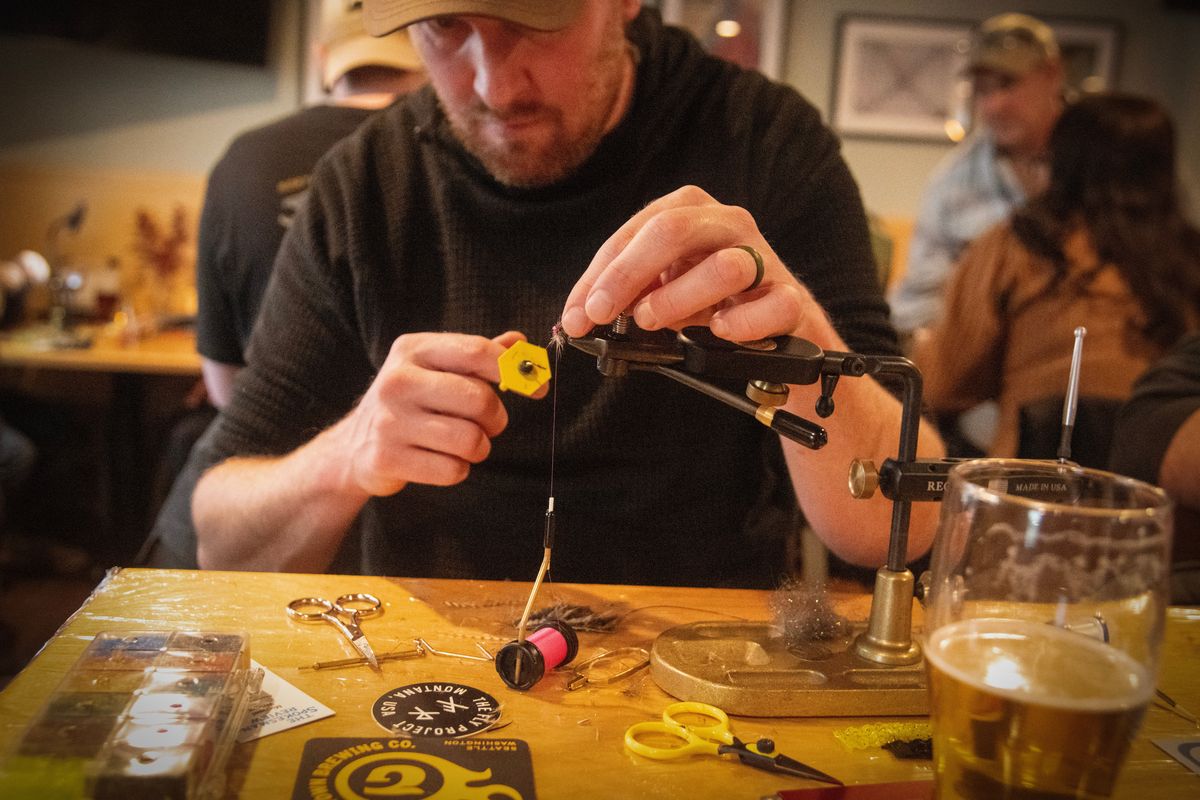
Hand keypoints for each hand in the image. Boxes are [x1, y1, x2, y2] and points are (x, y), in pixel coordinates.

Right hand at [334, 330, 537, 496]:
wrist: (355, 446)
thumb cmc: (412, 402)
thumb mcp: (437, 368)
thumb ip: (479, 356)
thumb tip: (521, 343)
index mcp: (413, 349)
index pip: (477, 351)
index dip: (514, 370)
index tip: (536, 388)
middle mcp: (397, 380)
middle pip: (479, 399)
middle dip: (496, 418)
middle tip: (490, 424)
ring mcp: (389, 420)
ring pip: (470, 439)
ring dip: (480, 447)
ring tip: (466, 444)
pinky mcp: (386, 458)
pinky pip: (452, 470)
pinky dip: (458, 470)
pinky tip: (442, 461)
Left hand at [560, 185, 816, 341]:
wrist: (775, 327)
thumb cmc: (710, 301)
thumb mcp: (663, 287)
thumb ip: (628, 293)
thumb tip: (582, 312)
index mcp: (691, 212)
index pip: (636, 231)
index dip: (599, 275)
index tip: (577, 313)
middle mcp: (728, 224)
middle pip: (672, 231)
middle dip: (627, 275)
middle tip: (601, 313)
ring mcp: (763, 259)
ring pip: (724, 267)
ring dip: (679, 297)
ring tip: (654, 321)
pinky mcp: (790, 298)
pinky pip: (773, 305)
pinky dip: (741, 321)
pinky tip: (719, 330)